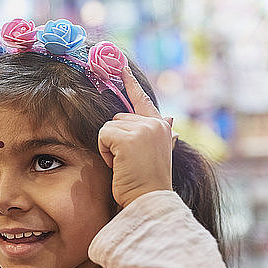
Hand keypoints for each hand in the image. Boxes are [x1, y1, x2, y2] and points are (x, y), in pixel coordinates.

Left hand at [98, 66, 173, 207]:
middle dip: (115, 140)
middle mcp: (155, 123)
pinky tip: (118, 165)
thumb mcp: (154, 154)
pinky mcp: (129, 137)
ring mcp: (143, 129)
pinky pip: (103, 135)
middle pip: (117, 118)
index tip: (123, 67)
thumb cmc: (147, 183)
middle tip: (127, 162)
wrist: (150, 200)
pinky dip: (104, 152)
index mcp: (162, 127)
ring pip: (108, 127)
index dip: (132, 84)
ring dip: (109, 147)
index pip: (143, 100)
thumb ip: (152, 134)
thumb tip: (164, 118)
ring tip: (124, 165)